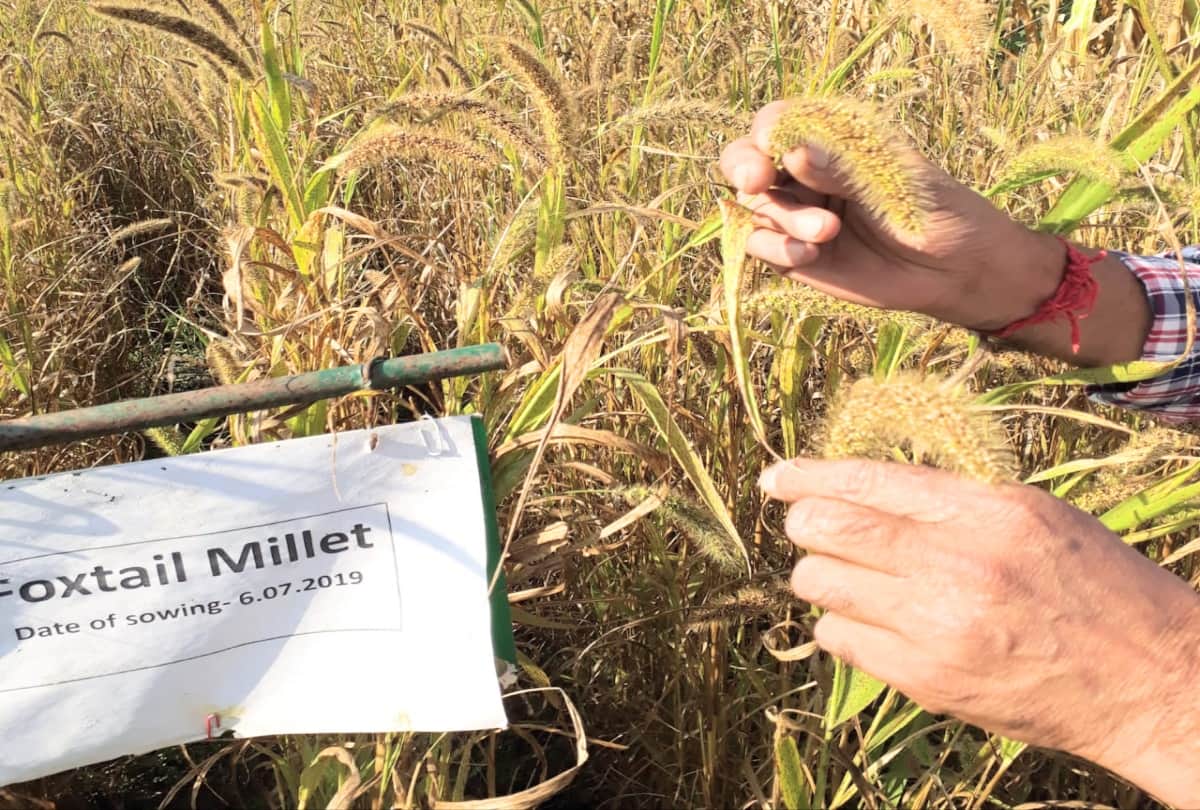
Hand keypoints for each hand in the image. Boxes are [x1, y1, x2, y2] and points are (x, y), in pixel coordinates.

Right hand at [720, 101, 1150, 365]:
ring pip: (753, 206)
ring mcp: (795, 214)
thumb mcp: (891, 181)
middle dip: (744, 169)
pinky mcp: (793, 254)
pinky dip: (776, 248)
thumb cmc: (933, 209)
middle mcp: (803, 173)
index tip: (772, 152)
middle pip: (745, 161)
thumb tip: (791, 153)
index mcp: (828, 139)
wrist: (955, 270)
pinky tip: (811, 255)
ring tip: (826, 234)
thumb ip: (840, 168)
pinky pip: (760, 245)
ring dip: (781, 218)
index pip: (776, 123)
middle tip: (757, 182)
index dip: (764, 134)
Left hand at [760, 457, 1199, 806]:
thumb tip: (865, 488)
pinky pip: (839, 639)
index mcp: (986, 511)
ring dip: (816, 575)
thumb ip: (952, 500)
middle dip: (803, 522)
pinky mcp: (926, 680)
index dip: (809, 475)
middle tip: (803, 524)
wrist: (1145, 680)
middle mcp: (956, 564)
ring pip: (820, 584)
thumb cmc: (1093, 587)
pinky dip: (838, 624)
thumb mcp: (1034, 516)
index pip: (868, 480)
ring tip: (839, 575)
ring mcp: (937, 626)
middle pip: (829, 528)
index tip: (777, 477)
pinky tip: (864, 620)